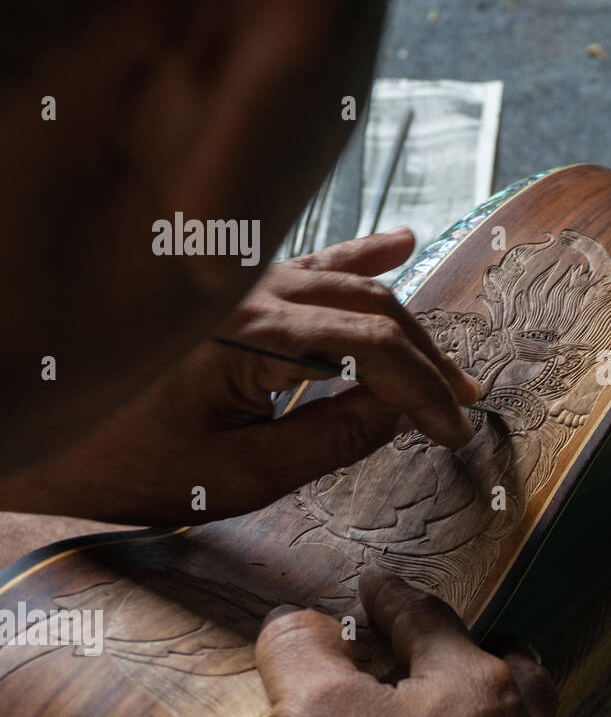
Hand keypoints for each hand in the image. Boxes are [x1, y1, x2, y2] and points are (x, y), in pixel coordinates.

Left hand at [0, 229, 478, 524]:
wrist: (37, 426)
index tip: (452, 431)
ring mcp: (242, 280)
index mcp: (256, 336)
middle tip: (461, 404)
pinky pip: (313, 261)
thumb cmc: (125, 459)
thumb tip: (399, 414)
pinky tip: (402, 242)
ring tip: (447, 363)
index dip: (424, 391)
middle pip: (373, 310)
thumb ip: (329, 441)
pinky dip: (363, 257)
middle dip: (427, 361)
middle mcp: (255, 292)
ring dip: (407, 323)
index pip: (374, 351)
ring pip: (352, 285)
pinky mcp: (233, 286)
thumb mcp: (236, 475)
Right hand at [256, 570, 556, 716]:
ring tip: (452, 706)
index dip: (391, 597)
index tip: (375, 586)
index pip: (427, 615)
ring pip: (519, 711)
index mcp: (474, 679)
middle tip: (429, 645)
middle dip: (462, 646)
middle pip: (498, 658)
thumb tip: (296, 620)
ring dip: (487, 697)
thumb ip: (304, 655)